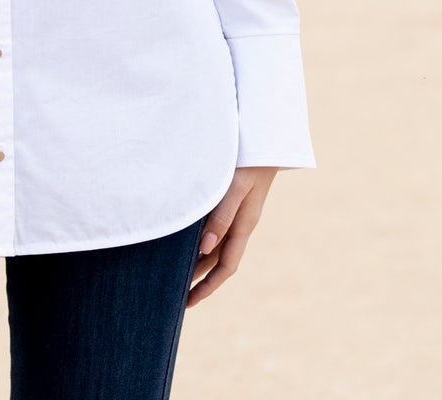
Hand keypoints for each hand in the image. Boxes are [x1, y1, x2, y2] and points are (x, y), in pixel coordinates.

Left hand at [186, 165, 277, 307]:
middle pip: (219, 260)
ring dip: (199, 261)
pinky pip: (217, 229)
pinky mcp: (234, 201)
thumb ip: (221, 217)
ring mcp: (239, 213)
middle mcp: (242, 224)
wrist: (268, 138)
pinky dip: (201, 241)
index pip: (226, 267)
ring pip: (217, 246)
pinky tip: (186, 240)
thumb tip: (204, 250)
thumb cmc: (251, 161)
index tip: (188, 303)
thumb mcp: (236, 187)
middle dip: (199, 279)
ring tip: (175, 272)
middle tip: (174, 294)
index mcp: (245, 225)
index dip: (208, 287)